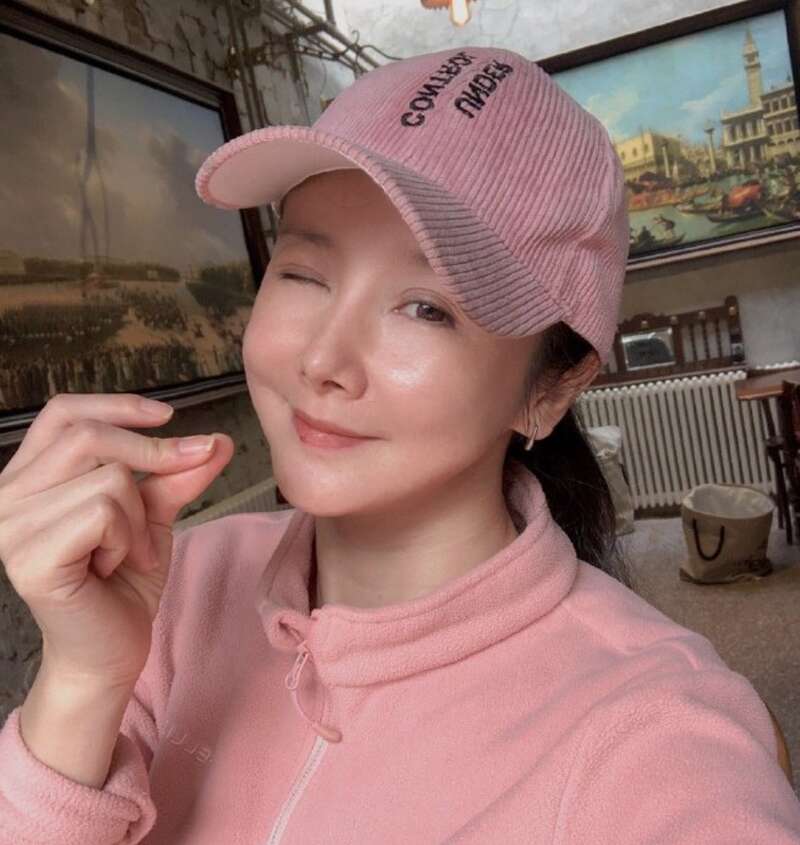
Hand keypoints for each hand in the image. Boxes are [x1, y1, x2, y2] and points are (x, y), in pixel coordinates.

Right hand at [0, 393, 233, 688]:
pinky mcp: (30, 557)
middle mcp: (7, 496)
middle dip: (150, 461)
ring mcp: (10, 527)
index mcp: (27, 477)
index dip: (117, 406)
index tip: (169, 417)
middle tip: (166, 502)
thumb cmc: (123, 580)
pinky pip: (103, 512)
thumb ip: (176, 474)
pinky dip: (129, 538)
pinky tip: (116, 566)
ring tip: (129, 553)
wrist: (111, 650)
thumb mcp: (152, 513)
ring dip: (139, 518)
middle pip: (90, 437)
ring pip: (108, 478)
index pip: (63, 414)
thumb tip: (218, 439)